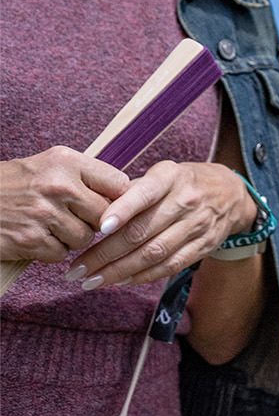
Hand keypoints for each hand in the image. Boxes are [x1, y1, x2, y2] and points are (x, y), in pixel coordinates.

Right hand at [0, 148, 129, 261]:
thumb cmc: (12, 184)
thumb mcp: (48, 164)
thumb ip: (85, 175)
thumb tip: (129, 193)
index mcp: (66, 161)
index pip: (119, 184)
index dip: (120, 199)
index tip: (114, 206)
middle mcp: (58, 185)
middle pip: (106, 215)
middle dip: (94, 221)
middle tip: (75, 218)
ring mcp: (43, 214)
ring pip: (84, 238)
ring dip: (71, 238)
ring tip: (51, 226)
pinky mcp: (29, 240)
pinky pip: (60, 254)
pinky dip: (50, 251)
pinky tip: (35, 237)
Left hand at [65, 160, 257, 287]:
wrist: (231, 193)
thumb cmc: (183, 183)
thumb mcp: (162, 174)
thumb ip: (131, 191)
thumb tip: (92, 210)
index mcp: (171, 177)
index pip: (145, 194)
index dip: (122, 210)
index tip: (99, 227)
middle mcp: (187, 200)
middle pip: (142, 232)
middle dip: (104, 254)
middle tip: (76, 269)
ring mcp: (198, 225)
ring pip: (153, 254)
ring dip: (118, 271)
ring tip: (91, 281)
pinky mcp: (204, 245)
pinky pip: (170, 266)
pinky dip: (143, 276)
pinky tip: (120, 281)